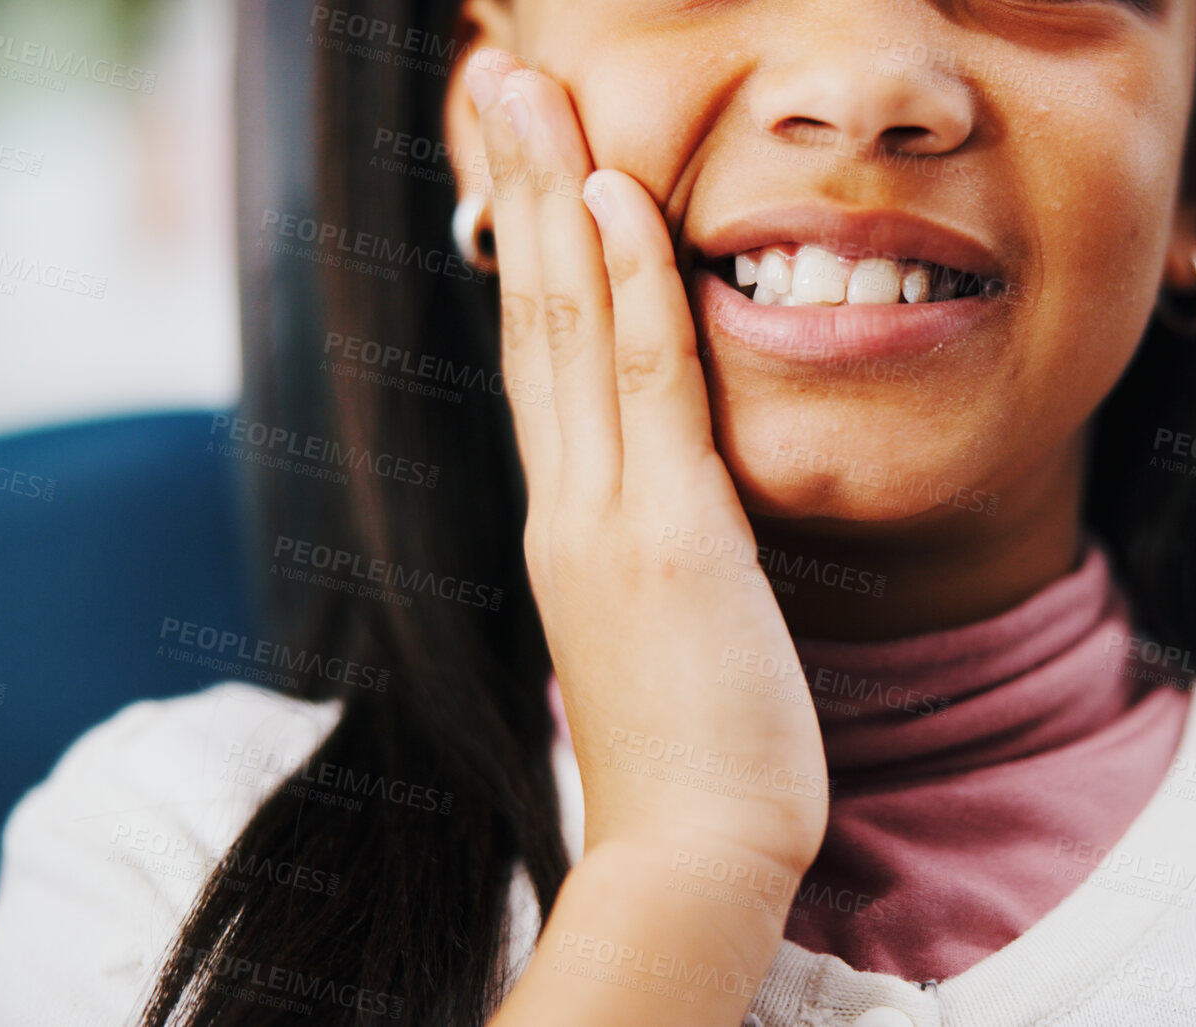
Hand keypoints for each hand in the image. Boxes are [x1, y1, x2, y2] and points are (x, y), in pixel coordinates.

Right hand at [467, 51, 829, 878]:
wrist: (697, 851)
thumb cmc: (695, 746)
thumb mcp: (666, 619)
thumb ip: (656, 538)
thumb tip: (673, 490)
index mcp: (571, 520)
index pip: (544, 359)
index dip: (533, 251)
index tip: (529, 160)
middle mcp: (571, 504)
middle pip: (535, 316)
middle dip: (519, 188)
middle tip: (498, 78)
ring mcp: (609, 518)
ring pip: (572, 328)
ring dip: (554, 198)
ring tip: (532, 92)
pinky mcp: (670, 542)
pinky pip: (650, 388)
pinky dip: (630, 289)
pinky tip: (617, 202)